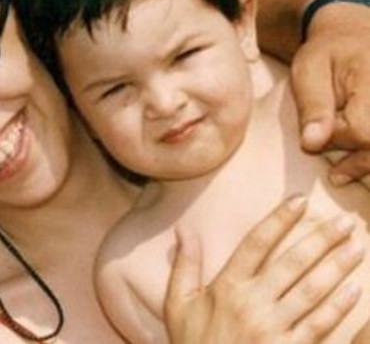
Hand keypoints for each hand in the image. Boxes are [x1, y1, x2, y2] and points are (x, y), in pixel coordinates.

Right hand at [165, 196, 363, 343]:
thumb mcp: (177, 305)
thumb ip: (184, 266)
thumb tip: (183, 230)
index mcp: (225, 287)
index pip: (256, 243)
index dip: (278, 219)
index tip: (299, 200)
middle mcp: (251, 303)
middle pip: (292, 262)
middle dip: (322, 238)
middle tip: (346, 221)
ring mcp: (273, 328)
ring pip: (312, 289)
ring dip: (338, 266)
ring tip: (357, 246)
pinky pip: (320, 324)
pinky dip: (339, 306)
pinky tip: (355, 289)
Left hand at [291, 0, 369, 184]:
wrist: (355, 36)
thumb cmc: (327, 53)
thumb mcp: (308, 70)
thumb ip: (312, 106)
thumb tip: (312, 145)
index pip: (363, 130)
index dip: (338, 141)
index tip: (318, 135)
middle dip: (356, 157)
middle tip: (334, 161)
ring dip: (367, 161)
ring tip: (343, 171)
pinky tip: (360, 161)